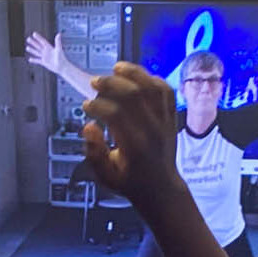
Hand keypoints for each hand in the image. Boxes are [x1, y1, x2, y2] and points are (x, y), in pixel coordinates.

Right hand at [25, 30, 65, 73]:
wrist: (62, 67)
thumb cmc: (61, 58)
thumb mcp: (58, 49)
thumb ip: (58, 41)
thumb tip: (59, 34)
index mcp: (49, 47)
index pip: (42, 41)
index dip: (38, 37)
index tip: (34, 34)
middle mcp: (46, 51)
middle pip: (38, 46)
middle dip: (33, 43)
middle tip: (28, 39)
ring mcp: (45, 57)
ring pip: (37, 52)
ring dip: (32, 50)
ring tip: (27, 48)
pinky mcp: (44, 62)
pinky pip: (37, 61)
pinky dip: (34, 60)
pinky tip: (30, 59)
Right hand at [80, 63, 181, 204]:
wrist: (160, 188)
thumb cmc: (130, 181)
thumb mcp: (105, 176)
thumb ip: (94, 153)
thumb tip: (89, 127)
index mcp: (134, 146)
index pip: (116, 114)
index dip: (97, 105)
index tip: (86, 106)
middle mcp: (152, 130)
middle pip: (133, 94)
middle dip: (110, 83)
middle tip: (95, 83)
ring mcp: (164, 121)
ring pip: (151, 86)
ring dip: (132, 73)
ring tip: (116, 69)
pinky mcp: (171, 116)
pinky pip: (165, 90)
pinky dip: (151, 79)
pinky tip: (137, 78)